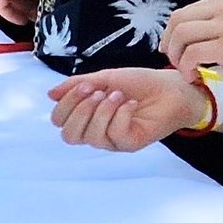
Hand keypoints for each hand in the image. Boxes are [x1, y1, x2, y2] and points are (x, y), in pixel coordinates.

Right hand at [47, 67, 209, 152]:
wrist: (172, 88)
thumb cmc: (140, 84)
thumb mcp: (105, 78)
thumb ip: (78, 86)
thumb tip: (50, 94)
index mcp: (87, 117)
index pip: (60, 121)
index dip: (66, 104)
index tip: (84, 85)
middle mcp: (96, 131)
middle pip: (69, 135)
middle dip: (80, 110)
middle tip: (97, 91)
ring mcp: (113, 140)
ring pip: (92, 136)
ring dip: (103, 111)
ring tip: (119, 95)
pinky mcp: (130, 143)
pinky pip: (115, 134)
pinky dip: (121, 114)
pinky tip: (132, 104)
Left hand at [162, 0, 222, 82]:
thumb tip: (218, 42)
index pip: (190, 9)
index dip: (176, 30)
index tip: (175, 46)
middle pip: (178, 19)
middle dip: (169, 41)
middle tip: (170, 59)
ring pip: (181, 36)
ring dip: (176, 56)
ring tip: (186, 72)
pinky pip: (192, 54)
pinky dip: (186, 68)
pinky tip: (195, 78)